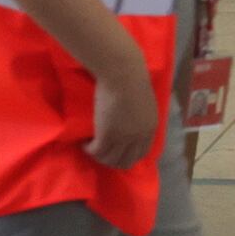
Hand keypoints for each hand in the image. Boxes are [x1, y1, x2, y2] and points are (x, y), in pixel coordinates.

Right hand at [85, 33, 157, 170]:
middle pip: (125, 161)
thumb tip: (130, 123)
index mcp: (150, 128)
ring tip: (90, 145)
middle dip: (111, 160)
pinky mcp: (107, 136)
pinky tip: (84, 142)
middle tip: (100, 151)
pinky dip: (88, 149)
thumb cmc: (132, 81)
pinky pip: (96, 152)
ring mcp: (123, 138)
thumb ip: (140, 118)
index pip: (141, 154)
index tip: (116, 152)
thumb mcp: (144, 103)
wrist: (123, 74)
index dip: (127, 156)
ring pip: (108, 159)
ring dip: (98, 155)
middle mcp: (139, 137)